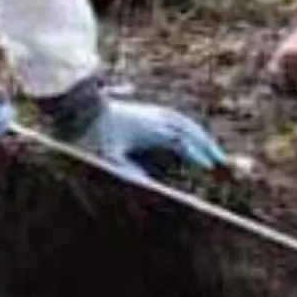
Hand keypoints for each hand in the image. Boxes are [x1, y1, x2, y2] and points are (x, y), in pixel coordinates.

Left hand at [64, 98, 226, 177]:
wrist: (76, 108)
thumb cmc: (88, 136)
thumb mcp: (106, 160)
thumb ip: (127, 173)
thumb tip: (149, 188)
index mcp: (147, 129)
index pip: (180, 141)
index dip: (196, 155)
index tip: (209, 168)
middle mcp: (153, 118)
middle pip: (187, 129)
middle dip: (205, 145)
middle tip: (220, 162)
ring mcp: (149, 112)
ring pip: (182, 121)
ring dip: (199, 135)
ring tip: (210, 149)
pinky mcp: (143, 111)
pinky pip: (173, 118)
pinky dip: (187, 127)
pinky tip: (187, 135)